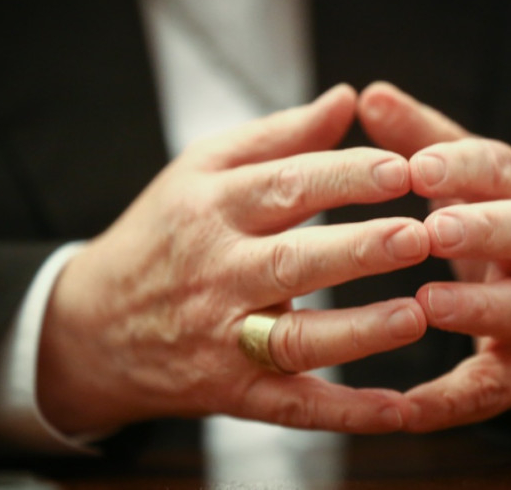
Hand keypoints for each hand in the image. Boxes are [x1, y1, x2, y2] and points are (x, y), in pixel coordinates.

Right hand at [37, 85, 429, 435]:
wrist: (92, 325)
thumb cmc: (163, 233)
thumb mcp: (202, 170)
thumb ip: (280, 136)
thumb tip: (347, 97)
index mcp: (213, 208)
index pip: (286, 185)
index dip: (345, 177)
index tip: (402, 169)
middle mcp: (216, 272)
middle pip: (291, 261)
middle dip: (357, 250)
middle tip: (418, 236)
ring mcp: (222, 337)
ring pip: (293, 339)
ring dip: (356, 332)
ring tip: (415, 315)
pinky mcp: (231, 390)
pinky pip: (290, 406)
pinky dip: (343, 412)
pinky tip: (397, 410)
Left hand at [358, 82, 510, 430]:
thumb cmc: (504, 230)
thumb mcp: (474, 182)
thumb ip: (423, 140)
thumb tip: (368, 92)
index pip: (500, 169)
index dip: (462, 167)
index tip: (417, 165)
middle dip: (483, 228)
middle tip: (434, 227)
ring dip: (477, 307)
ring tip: (429, 303)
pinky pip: (492, 388)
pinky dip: (451, 400)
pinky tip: (405, 409)